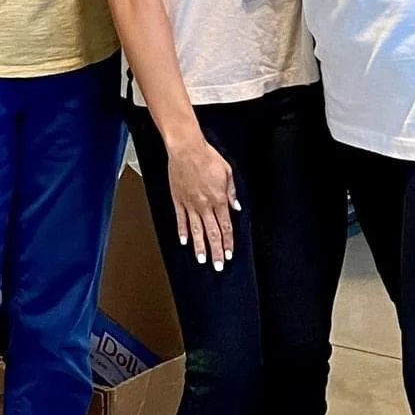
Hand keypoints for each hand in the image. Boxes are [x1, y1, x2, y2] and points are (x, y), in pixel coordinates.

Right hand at [164, 126, 238, 271]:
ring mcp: (190, 204)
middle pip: (212, 233)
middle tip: (217, 265)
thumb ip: (232, 192)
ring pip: (196, 230)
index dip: (228, 242)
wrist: (186, 149)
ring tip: (201, 260)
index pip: (225, 226)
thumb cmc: (207, 156)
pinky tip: (184, 241)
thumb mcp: (227, 172)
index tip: (229, 254)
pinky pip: (181, 219)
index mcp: (219, 199)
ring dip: (200, 247)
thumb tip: (235, 206)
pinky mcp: (178, 199)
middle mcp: (205, 205)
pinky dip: (182, 231)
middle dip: (215, 252)